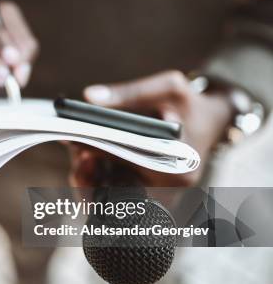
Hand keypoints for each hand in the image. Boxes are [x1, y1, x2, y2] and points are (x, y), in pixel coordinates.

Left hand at [70, 70, 233, 187]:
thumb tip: (89, 97)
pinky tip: (87, 161)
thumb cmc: (191, 104)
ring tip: (77, 157)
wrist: (210, 122)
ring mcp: (156, 194)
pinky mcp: (146, 193)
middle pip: (117, 190)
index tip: (74, 139)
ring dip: (90, 179)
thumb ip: (130, 93)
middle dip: (89, 175)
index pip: (128, 161)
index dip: (98, 150)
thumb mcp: (169, 87)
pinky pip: (116, 192)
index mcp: (178, 166)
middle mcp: (168, 188)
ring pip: (111, 195)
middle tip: (72, 155)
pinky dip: (99, 178)